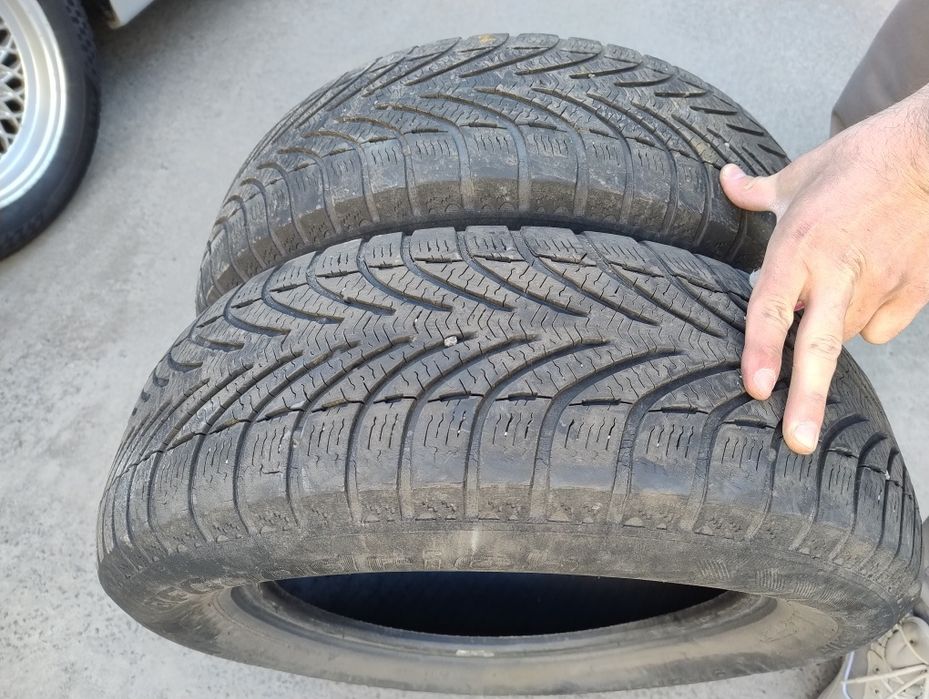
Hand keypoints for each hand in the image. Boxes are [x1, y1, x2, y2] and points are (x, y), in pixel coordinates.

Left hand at [721, 85, 928, 453]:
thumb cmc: (861, 161)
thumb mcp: (800, 175)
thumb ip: (756, 192)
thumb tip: (725, 179)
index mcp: (800, 247)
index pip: (771, 309)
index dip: (761, 351)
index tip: (757, 388)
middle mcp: (837, 274)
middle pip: (818, 347)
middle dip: (806, 398)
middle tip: (798, 442)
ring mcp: (881, 286)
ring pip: (847, 336)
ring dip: (833, 331)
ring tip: (837, 291)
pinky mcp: (915, 291)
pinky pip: (882, 327)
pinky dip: (871, 320)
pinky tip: (871, 291)